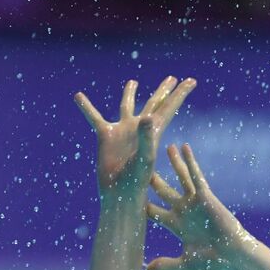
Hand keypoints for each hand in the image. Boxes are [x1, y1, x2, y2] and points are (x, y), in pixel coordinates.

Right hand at [74, 77, 195, 202]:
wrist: (119, 192)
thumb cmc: (136, 180)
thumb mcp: (143, 158)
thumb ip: (145, 138)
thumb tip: (147, 117)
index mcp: (153, 131)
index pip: (169, 107)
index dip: (180, 93)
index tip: (191, 80)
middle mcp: (140, 128)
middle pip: (154, 103)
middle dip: (164, 91)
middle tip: (173, 78)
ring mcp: (123, 131)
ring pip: (126, 106)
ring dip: (129, 94)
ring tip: (134, 81)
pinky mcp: (105, 136)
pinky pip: (94, 116)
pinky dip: (86, 107)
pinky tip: (78, 95)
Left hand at [145, 144, 254, 269]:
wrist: (234, 258)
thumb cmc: (213, 263)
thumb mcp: (184, 264)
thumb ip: (165, 264)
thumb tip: (145, 269)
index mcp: (176, 226)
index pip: (153, 211)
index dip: (140, 203)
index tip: (125, 192)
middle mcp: (184, 211)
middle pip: (163, 191)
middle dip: (151, 179)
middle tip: (138, 163)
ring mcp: (195, 203)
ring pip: (180, 178)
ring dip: (173, 163)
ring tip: (165, 146)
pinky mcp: (206, 197)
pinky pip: (196, 176)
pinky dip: (190, 161)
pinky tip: (184, 147)